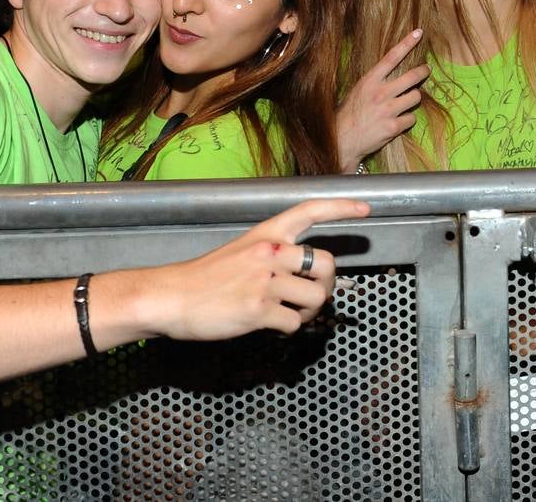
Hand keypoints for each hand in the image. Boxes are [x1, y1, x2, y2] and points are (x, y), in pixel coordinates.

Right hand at [156, 198, 369, 341]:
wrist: (170, 297)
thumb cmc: (203, 278)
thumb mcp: (240, 252)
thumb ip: (272, 257)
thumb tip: (303, 276)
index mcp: (265, 235)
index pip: (309, 211)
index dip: (341, 207)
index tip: (366, 208)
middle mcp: (270, 252)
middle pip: (327, 264)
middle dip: (327, 285)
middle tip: (311, 297)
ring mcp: (265, 280)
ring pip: (317, 297)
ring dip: (310, 312)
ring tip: (290, 314)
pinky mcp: (258, 309)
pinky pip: (295, 323)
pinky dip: (287, 328)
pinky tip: (269, 325)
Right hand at [336, 29, 427, 171]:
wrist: (342, 140)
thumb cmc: (349, 114)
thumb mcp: (358, 91)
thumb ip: (375, 82)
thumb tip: (394, 73)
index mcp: (369, 81)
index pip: (391, 57)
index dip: (407, 43)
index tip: (418, 33)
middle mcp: (380, 92)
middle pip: (412, 76)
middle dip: (423, 72)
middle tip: (426, 70)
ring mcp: (388, 109)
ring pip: (416, 97)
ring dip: (413, 100)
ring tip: (404, 103)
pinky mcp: (393, 126)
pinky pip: (412, 118)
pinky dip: (407, 120)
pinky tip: (398, 122)